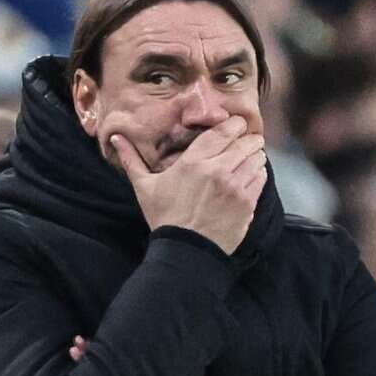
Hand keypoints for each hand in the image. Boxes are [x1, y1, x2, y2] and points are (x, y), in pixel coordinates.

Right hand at [113, 118, 265, 255]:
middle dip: (247, 139)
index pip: (224, 130)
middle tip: (245, 141)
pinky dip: (258, 174)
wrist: (185, 251)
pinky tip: (250, 176)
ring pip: (257, 158)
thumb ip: (132, 160)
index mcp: (194, 161)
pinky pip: (261, 178)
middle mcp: (218, 170)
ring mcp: (236, 187)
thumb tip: (115, 138)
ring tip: (249, 159)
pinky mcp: (247, 203)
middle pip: (246, 141)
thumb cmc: (164, 217)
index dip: (234, 124)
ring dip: (255, 155)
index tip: (235, 125)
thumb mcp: (145, 187)